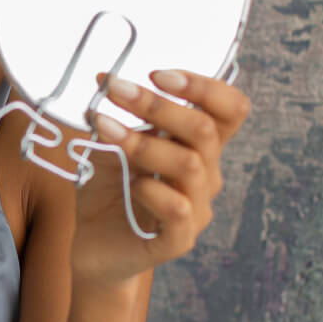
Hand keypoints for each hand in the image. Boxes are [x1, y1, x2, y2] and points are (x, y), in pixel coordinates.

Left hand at [69, 68, 251, 287]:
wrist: (94, 247)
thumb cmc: (108, 190)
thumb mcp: (109, 146)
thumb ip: (115, 118)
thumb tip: (105, 81)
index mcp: (197, 146)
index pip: (229, 109)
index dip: (204, 87)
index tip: (157, 74)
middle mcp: (205, 175)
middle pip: (204, 130)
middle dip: (157, 104)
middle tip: (115, 89)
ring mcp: (195, 208)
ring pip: (188, 165)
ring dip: (144, 141)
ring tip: (104, 128)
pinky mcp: (177, 240)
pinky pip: (178, 210)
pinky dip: (152, 190)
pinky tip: (129, 183)